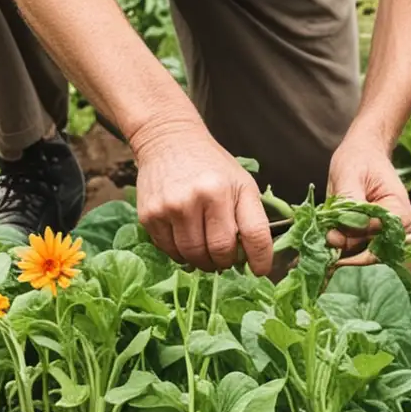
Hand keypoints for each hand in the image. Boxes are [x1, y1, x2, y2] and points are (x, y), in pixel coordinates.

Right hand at [130, 115, 273, 274]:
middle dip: (225, 261)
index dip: (261, 260)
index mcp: (227, 189)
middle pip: (219, 253)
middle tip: (224, 256)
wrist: (168, 141)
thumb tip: (254, 261)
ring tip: (205, 249)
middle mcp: (199, 198)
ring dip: (202, 261)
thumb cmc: (211, 166)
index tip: (260, 270)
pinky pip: (170, 251)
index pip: (253, 236)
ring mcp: (171, 208)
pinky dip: (181, 253)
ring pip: (193, 257)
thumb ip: (251, 218)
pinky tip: (186, 238)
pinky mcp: (150, 216)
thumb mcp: (241, 182)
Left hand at [327, 130, 410, 251]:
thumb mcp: (349, 176)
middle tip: (324, 232)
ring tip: (326, 226)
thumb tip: (340, 234)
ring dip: (340, 242)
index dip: (354, 243)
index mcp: (400, 215)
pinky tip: (330, 229)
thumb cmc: (359, 159)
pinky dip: (341, 239)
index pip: (379, 243)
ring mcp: (384, 234)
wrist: (362, 152)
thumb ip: (348, 206)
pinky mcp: (371, 234)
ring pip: (359, 250)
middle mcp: (397, 230)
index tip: (331, 236)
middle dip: (344, 244)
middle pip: (368, 251)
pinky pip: (355, 244)